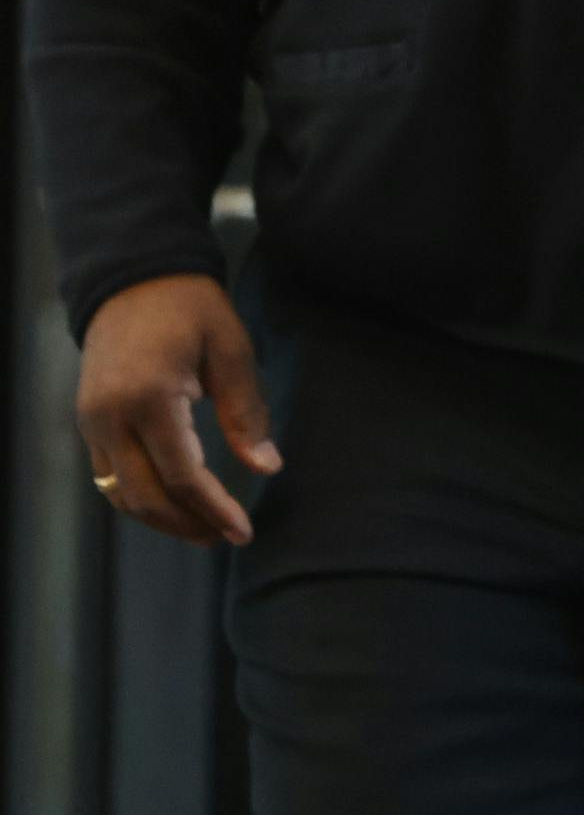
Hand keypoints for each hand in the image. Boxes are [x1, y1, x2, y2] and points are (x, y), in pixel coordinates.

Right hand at [78, 273, 279, 546]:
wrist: (133, 278)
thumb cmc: (191, 309)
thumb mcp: (231, 350)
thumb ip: (246, 412)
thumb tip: (266, 468)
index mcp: (151, 397)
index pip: (181, 474)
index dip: (213, 509)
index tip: (242, 531)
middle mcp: (111, 416)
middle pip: (145, 495)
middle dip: (187, 524)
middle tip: (226, 537)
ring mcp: (92, 421)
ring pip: (119, 493)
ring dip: (160, 518)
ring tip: (203, 530)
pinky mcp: (87, 421)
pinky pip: (107, 475)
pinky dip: (138, 497)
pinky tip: (172, 504)